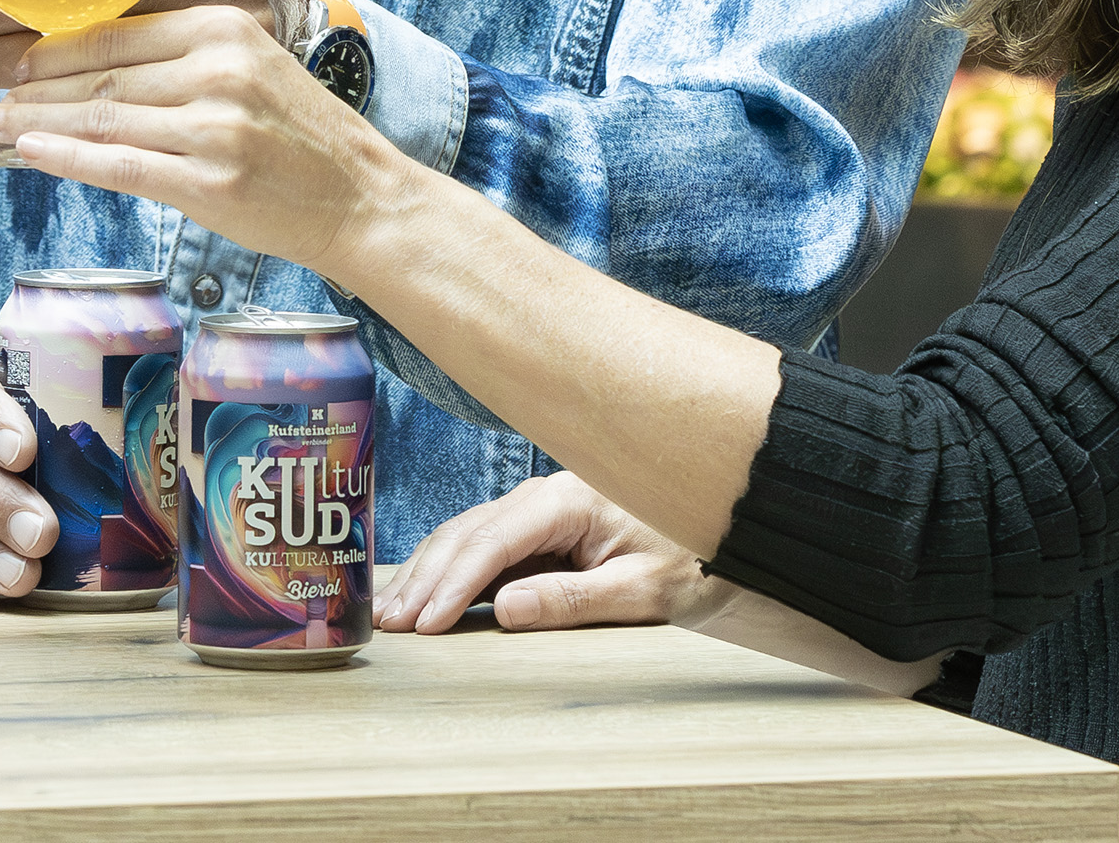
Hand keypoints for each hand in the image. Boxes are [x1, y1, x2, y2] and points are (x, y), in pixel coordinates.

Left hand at [0, 4, 414, 280]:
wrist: (361, 196)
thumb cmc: (300, 136)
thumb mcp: (249, 69)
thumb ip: (181, 60)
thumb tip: (91, 68)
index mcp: (222, 30)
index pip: (117, 33)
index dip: (54, 47)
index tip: (12, 56)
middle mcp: (216, 70)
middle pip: (101, 76)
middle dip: (33, 85)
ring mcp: (214, 128)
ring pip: (102, 119)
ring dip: (38, 121)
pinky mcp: (210, 181)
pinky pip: (120, 166)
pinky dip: (67, 158)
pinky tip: (32, 151)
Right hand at [377, 471, 716, 635]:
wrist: (729, 526)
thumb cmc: (694, 559)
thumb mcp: (643, 590)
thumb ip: (572, 600)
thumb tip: (504, 610)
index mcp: (569, 501)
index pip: (493, 542)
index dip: (452, 584)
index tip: (426, 623)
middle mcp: (546, 494)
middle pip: (467, 534)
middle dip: (425, 579)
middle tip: (390, 625)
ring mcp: (540, 505)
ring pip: (466, 534)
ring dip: (426, 572)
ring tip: (391, 612)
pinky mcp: (541, 524)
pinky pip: (482, 541)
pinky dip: (447, 566)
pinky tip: (422, 588)